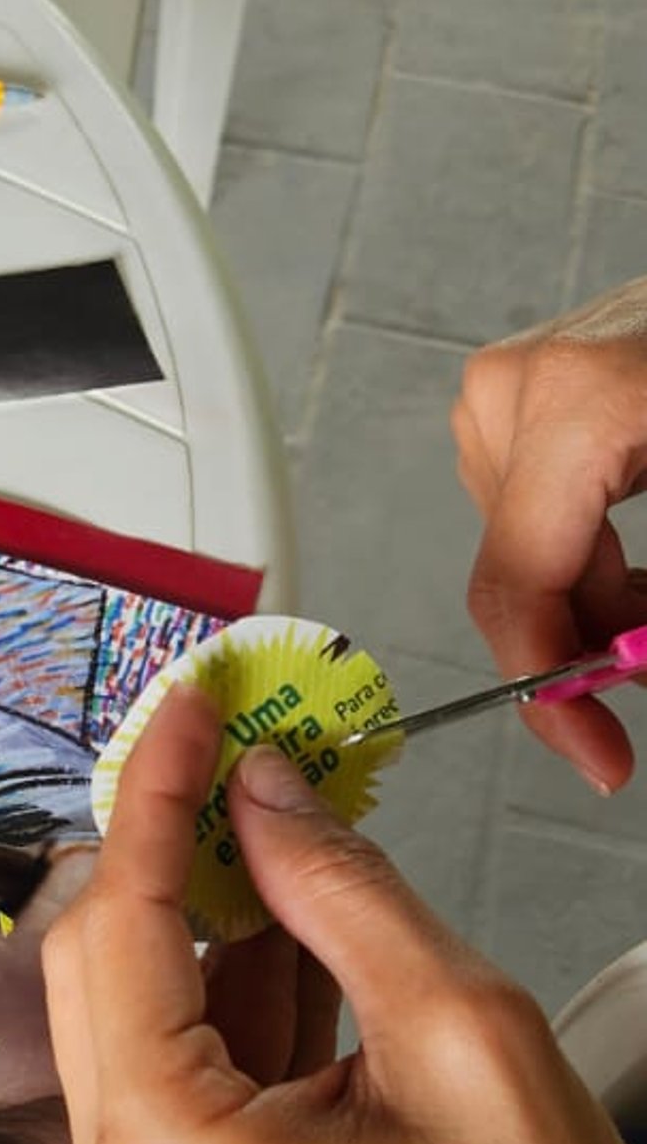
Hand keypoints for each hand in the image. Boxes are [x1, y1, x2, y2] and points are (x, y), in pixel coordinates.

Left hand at [42, 687, 646, 1143]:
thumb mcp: (459, 1031)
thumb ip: (341, 890)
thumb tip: (269, 788)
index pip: (118, 923)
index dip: (156, 794)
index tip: (193, 704)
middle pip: (99, 965)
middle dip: (171, 849)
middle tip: (246, 751)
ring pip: (138, 1014)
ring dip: (211, 917)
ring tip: (297, 826)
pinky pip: (183, 1076)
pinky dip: (236, 994)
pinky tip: (309, 929)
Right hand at [454, 279, 646, 789]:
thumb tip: (636, 673)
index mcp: (579, 402)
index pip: (522, 581)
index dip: (555, 691)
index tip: (602, 758)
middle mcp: (519, 389)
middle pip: (521, 576)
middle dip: (589, 647)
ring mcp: (509, 385)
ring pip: (523, 553)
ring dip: (594, 602)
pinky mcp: (518, 389)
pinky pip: (531, 512)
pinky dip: (588, 556)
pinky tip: (633, 565)